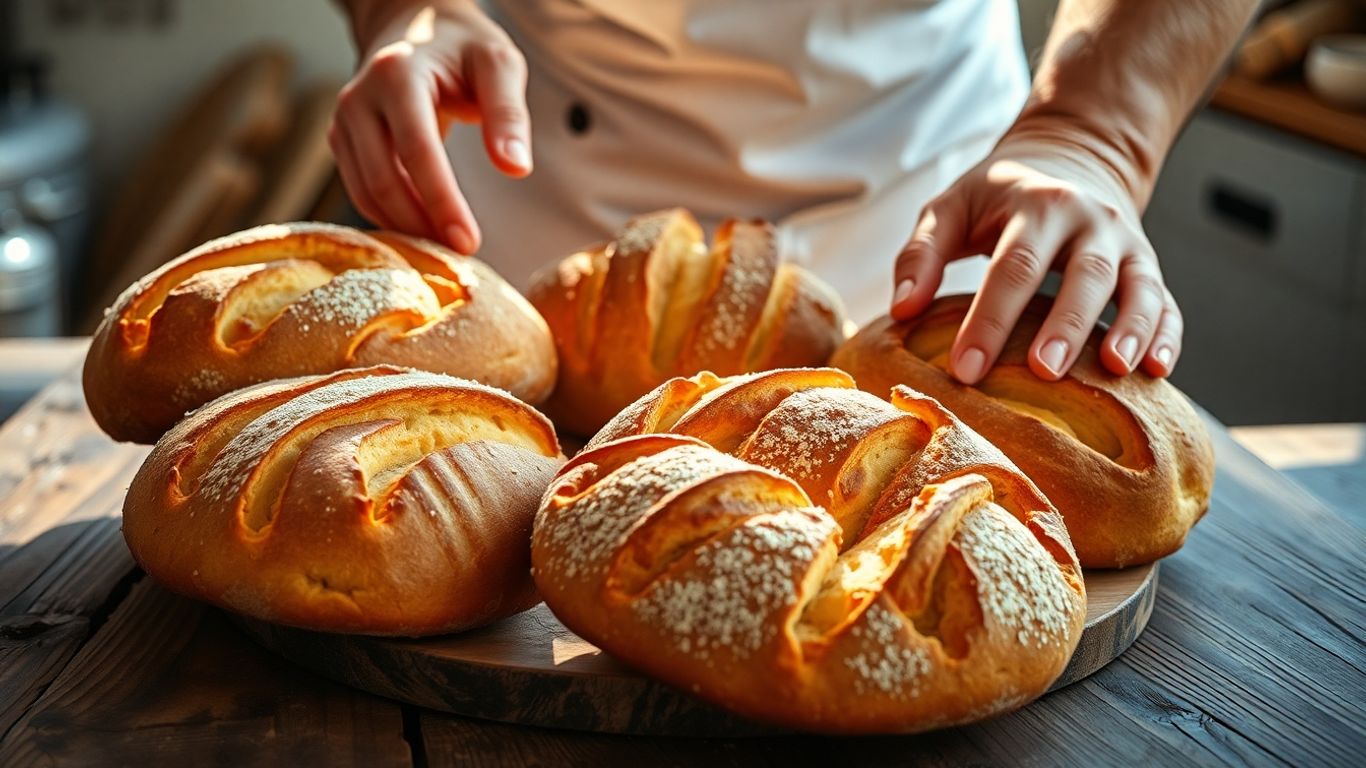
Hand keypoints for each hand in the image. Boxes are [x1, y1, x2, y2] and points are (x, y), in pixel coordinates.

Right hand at [330, 1, 531, 252]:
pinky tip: (426, 232)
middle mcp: (359, 98)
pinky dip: (391, 219)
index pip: (417, 149)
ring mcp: (344, 122)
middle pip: (384, 178)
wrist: (414, 28)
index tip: (469, 241)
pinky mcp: (342, 142)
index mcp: (397, 74)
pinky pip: (362, 191)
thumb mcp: (498, 65)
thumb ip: (508, 113)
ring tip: (447, 251)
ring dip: (406, 228)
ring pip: (366, 192)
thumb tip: (516, 167)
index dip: (441, 200)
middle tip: (463, 256)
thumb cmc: (464, 47)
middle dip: (423, 224)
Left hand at [890, 132, 1181, 382]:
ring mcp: (1126, 244)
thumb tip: (901, 310)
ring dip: (1131, 328)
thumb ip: (920, 254)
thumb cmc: (997, 196)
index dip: (989, 319)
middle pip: (1083, 273)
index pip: (1012, 266)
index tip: (966, 369)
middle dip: (1065, 324)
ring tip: (1116, 368)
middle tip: (1044, 371)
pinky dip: (1167, 334)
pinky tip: (1158, 371)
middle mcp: (1090, 221)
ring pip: (1138, 285)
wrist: (1071, 156)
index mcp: (1036, 205)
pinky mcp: (1147, 267)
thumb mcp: (950, 207)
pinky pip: (1166, 302)